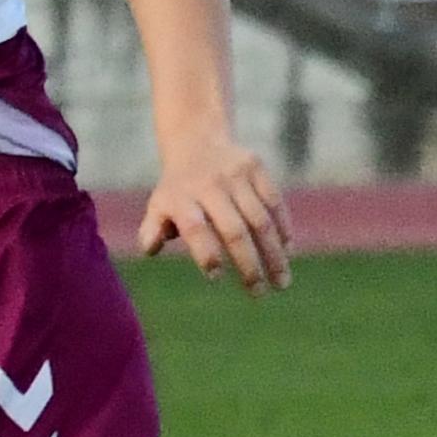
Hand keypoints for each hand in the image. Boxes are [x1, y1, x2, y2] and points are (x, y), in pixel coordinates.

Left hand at [131, 130, 295, 295]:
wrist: (197, 142)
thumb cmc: (178, 190)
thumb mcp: (159, 206)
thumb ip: (152, 230)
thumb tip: (150, 248)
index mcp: (182, 198)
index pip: (195, 228)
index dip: (206, 252)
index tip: (215, 276)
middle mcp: (210, 185)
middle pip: (234, 230)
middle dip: (248, 265)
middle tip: (258, 293)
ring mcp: (235, 174)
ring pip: (260, 220)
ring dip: (274, 254)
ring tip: (281, 282)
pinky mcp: (256, 167)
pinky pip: (274, 202)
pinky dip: (283, 229)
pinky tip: (286, 252)